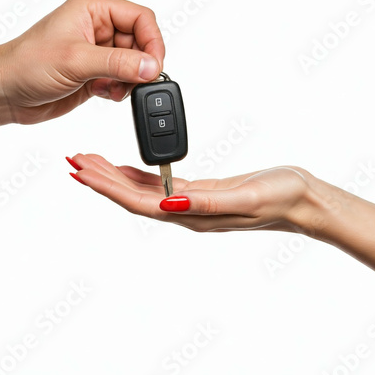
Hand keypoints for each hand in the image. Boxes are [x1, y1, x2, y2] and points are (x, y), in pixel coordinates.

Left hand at [0, 0, 163, 124]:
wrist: (5, 93)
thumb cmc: (26, 64)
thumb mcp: (76, 60)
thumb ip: (118, 63)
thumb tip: (151, 66)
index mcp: (93, 9)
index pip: (140, 17)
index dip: (152, 41)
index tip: (154, 65)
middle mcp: (98, 28)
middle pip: (140, 42)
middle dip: (140, 65)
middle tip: (134, 81)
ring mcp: (97, 52)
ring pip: (134, 63)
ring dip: (130, 80)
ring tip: (113, 88)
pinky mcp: (95, 73)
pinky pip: (122, 79)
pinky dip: (120, 89)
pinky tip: (103, 92)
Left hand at [67, 154, 315, 231]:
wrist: (301, 200)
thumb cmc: (280, 197)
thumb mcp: (246, 197)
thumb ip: (207, 201)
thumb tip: (169, 203)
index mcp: (191, 213)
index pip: (137, 201)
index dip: (107, 187)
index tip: (81, 171)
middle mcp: (184, 211)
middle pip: (131, 195)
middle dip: (100, 179)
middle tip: (74, 160)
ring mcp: (190, 202)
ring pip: (141, 189)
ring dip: (113, 176)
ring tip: (90, 162)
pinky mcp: (199, 191)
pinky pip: (159, 183)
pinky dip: (136, 174)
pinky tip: (125, 168)